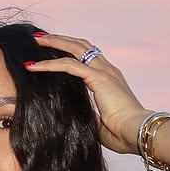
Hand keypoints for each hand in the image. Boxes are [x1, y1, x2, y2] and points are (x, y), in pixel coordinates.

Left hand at [25, 32, 149, 154]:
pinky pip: (69, 65)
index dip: (70, 51)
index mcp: (110, 79)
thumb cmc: (122, 133)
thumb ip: (88, 115)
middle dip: (60, 39)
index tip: (53, 50)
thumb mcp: (99, 123)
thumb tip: (75, 118)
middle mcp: (108, 70)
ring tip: (36, 40)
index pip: (88, 57)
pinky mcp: (98, 78)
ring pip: (75, 48)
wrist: (135, 132)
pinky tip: (34, 66)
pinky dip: (49, 64)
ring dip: (54, 42)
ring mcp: (104, 72)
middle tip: (40, 37)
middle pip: (81, 45)